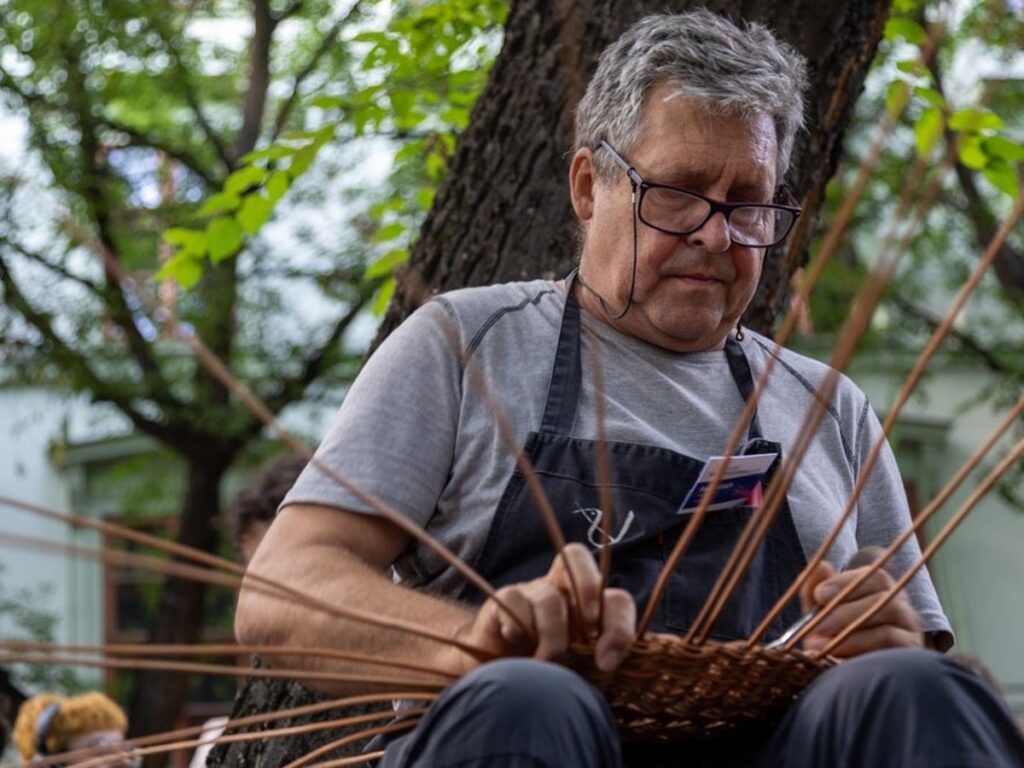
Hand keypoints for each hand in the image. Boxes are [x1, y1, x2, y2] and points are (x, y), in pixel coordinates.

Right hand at [449, 543, 635, 673]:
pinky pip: (514, 600)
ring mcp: (530, 592)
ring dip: (551, 635)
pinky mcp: (503, 601)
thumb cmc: (545, 676)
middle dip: (588, 588)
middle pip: (577, 556)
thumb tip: (613, 666)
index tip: (606, 663)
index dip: (619, 625)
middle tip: (587, 630)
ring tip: (544, 663)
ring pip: (549, 597)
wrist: (495, 676)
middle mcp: (560, 590)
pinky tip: (515, 644)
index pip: (615, 600)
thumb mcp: (578, 673)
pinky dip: (517, 625)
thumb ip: (598, 666)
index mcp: (588, 608)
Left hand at [799, 559, 922, 656]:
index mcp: (881, 589)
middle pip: (883, 600)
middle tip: (818, 626)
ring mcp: (910, 633)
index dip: (845, 582)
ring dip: (852, 637)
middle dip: (845, 613)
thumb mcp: (819, 611)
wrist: (850, 673)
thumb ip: (815, 588)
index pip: (874, 576)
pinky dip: (863, 653)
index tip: (819, 595)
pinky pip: (892, 652)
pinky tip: (839, 659)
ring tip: (823, 645)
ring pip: (888, 630)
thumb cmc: (832, 634)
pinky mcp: (910, 657)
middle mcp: (902, 607)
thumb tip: (819, 566)